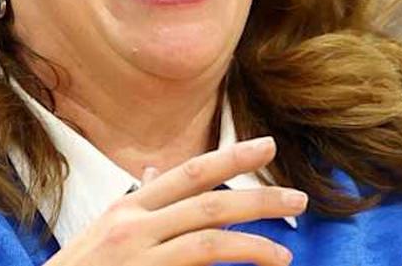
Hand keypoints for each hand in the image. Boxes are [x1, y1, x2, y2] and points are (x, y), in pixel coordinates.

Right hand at [43, 136, 305, 265]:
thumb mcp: (102, 230)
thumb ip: (137, 203)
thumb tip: (158, 168)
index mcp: (127, 208)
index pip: (188, 173)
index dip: (231, 158)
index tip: (268, 147)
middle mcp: (132, 227)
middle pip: (209, 204)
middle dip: (259, 199)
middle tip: (299, 199)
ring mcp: (138, 259)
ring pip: (209, 242)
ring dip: (254, 245)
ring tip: (284, 254)